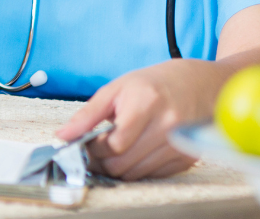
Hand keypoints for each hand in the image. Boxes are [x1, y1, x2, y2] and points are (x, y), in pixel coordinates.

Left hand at [55, 59, 221, 180]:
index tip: (86, 143)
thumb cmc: (152, 84)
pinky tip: (136, 150)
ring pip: (136, 174)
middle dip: (102, 160)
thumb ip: (88, 114)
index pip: (113, 144)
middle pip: (123, 163)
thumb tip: (63, 135)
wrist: (197, 84)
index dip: (94, 148)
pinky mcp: (187, 158)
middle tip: (96, 149)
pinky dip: (138, 168)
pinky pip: (152, 175)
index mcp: (147, 104)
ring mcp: (180, 145)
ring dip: (119, 166)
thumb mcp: (116, 89)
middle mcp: (167, 127)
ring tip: (115, 148)